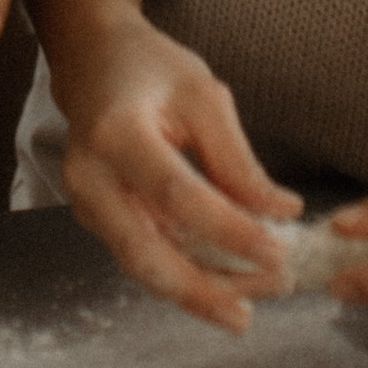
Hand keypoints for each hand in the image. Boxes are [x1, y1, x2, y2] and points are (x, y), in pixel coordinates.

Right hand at [54, 17, 300, 332]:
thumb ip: (237, 158)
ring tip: (254, 299)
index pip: (176, 195)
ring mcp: (87, 205)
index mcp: (116, 134)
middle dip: (203, 290)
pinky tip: (227, 282)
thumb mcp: (202, 95)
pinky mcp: (97, 220)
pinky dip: (185, 275)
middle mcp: (90, 178)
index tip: (277, 252)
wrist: (92, 63)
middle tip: (260, 304)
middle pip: (145, 253)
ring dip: (199, 291)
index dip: (228, 230)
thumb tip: (280, 214)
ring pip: (143, 267)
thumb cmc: (151, 70)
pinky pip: (143, 257)